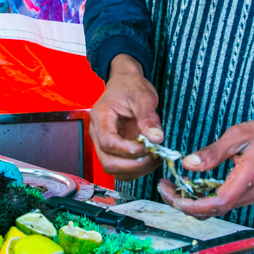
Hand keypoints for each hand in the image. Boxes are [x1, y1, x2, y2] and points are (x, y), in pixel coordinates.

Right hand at [89, 54, 162, 179]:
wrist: (125, 84)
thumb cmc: (131, 87)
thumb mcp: (142, 97)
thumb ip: (148, 117)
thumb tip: (156, 138)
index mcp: (101, 116)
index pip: (108, 142)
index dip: (128, 150)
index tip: (147, 147)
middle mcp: (97, 133)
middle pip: (108, 161)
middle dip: (132, 165)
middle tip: (153, 156)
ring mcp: (103, 143)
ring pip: (112, 168)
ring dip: (135, 170)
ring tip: (154, 158)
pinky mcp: (112, 150)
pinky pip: (120, 168)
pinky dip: (135, 169)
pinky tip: (149, 159)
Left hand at [158, 113, 253, 218]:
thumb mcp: (238, 135)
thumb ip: (213, 152)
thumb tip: (188, 164)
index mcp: (246, 180)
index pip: (217, 204)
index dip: (193, 206)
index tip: (174, 196)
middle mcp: (247, 194)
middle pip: (212, 211)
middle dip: (183, 204)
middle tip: (163, 188)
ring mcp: (247, 196)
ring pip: (215, 209)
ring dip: (191, 202)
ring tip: (171, 186)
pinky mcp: (245, 193)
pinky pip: (221, 202)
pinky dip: (202, 197)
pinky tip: (189, 185)